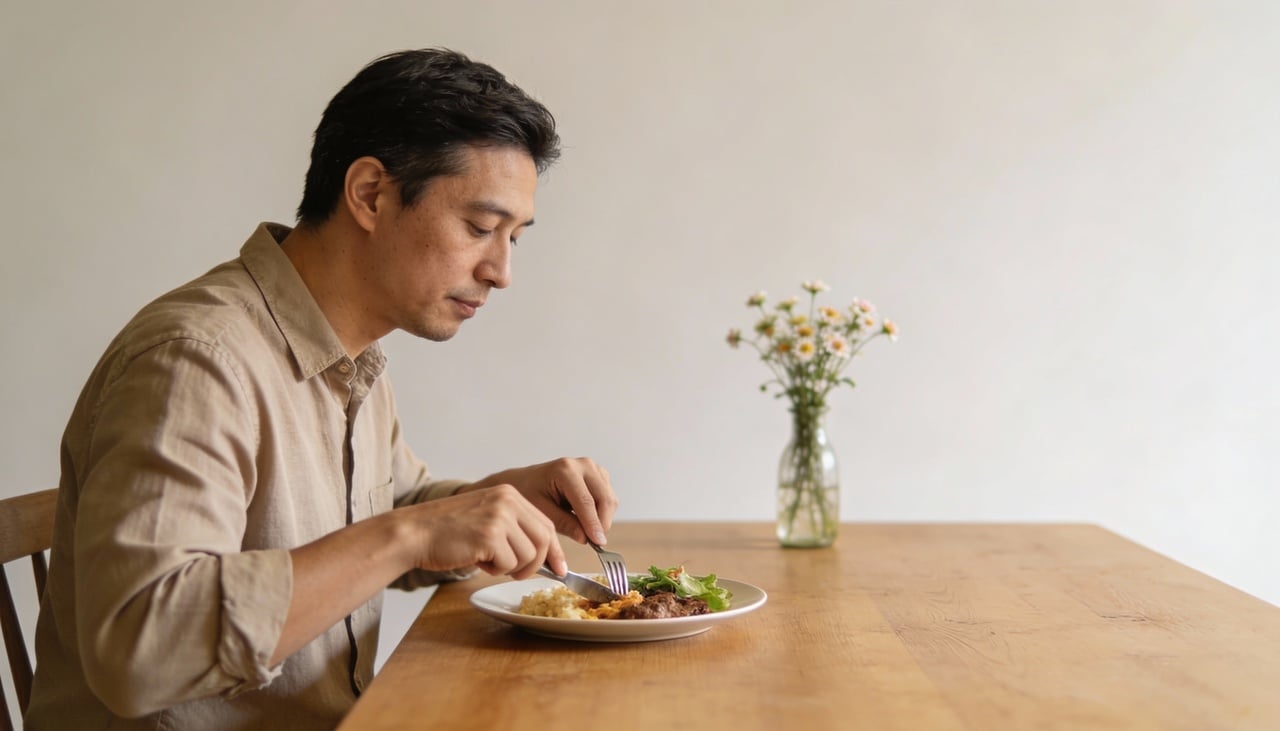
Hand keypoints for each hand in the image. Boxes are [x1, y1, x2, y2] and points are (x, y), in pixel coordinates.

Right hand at [398, 484, 565, 578]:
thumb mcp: (487, 518)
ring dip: (510, 568)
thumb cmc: (448, 531)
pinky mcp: (489, 536)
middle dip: (536, 564)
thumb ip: (514, 529)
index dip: (554, 551)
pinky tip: (477, 560)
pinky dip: (495, 570)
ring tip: (487, 560)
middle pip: (543, 540)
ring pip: (528, 556)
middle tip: (518, 573)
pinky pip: (508, 564)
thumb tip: (547, 557)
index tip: (560, 569)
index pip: (545, 524)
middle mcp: (508, 501)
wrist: (415, 532)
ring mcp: (499, 517)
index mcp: (510, 494)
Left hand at [464, 457, 616, 546]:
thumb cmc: (529, 494)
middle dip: (602, 523)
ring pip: (610, 499)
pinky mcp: (599, 475)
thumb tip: (586, 538)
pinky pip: (609, 497)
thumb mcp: (542, 511)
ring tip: (588, 532)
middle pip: (604, 498)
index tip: (598, 543)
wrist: (525, 481)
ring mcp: (593, 468)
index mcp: (565, 470)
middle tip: (596, 543)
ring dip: (603, 518)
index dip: (594, 524)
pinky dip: (603, 512)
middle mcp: (583, 464)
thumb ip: (564, 524)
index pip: (586, 501)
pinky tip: (588, 521)